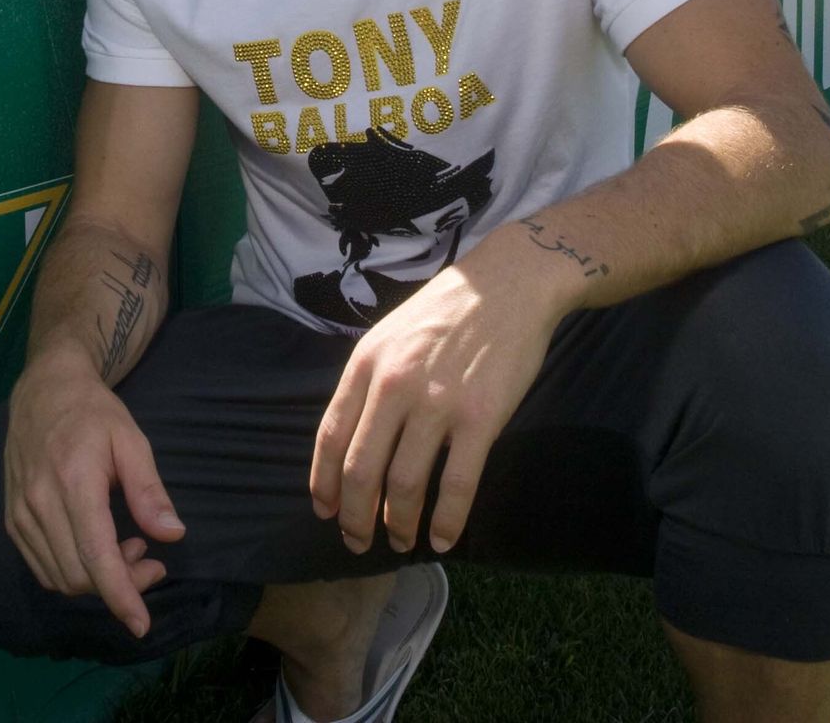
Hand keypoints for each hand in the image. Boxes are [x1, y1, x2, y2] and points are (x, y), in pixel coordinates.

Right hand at [4, 348, 185, 637]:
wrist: (43, 390)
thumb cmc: (94, 413)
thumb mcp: (132, 440)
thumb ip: (149, 490)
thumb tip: (172, 534)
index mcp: (73, 482)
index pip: (96, 556)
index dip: (120, 595)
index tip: (141, 624)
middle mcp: (39, 503)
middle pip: (79, 575)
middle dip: (121, 584)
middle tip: (150, 559)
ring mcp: (20, 514)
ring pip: (59, 577)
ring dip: (97, 580)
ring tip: (125, 547)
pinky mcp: (12, 519)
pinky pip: (42, 567)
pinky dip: (72, 572)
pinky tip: (94, 547)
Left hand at [309, 246, 560, 555]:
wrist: (506, 286)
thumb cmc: (444, 313)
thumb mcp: (388, 336)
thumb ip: (368, 383)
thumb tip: (350, 438)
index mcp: (365, 366)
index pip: (331, 437)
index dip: (324, 483)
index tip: (325, 512)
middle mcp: (393, 386)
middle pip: (360, 469)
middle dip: (355, 515)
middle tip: (358, 542)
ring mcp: (436, 403)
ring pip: (404, 484)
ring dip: (398, 524)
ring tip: (401, 542)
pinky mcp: (481, 418)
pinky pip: (457, 484)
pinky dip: (448, 521)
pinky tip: (444, 539)